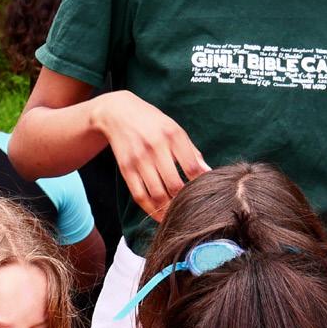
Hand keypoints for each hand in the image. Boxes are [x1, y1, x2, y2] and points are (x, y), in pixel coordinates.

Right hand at [96, 90, 207, 220]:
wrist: (118, 113)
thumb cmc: (153, 123)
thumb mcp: (176, 130)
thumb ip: (192, 152)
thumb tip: (208, 173)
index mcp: (173, 135)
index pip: (192, 168)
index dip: (200, 185)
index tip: (204, 193)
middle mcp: (155, 147)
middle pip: (175, 185)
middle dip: (184, 201)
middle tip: (191, 208)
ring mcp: (139, 159)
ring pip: (157, 194)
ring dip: (169, 209)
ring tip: (178, 214)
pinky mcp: (126, 169)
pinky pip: (139, 196)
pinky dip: (151, 210)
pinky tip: (160, 214)